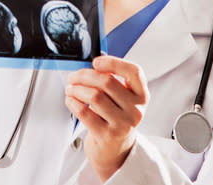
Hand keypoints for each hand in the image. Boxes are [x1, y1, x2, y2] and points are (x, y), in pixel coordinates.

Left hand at [65, 56, 148, 181]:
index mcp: (141, 96)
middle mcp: (135, 110)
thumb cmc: (116, 118)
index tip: (96, 62)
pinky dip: (73, 103)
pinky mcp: (107, 135)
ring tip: (70, 89)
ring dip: (76, 89)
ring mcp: (122, 124)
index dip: (113, 62)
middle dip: (84, 76)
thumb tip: (90, 66)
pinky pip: (85, 113)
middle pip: (107, 82)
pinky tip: (71, 100)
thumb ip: (112, 81)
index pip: (134, 72)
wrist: (116, 150)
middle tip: (73, 77)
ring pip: (94, 96)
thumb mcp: (122, 99)